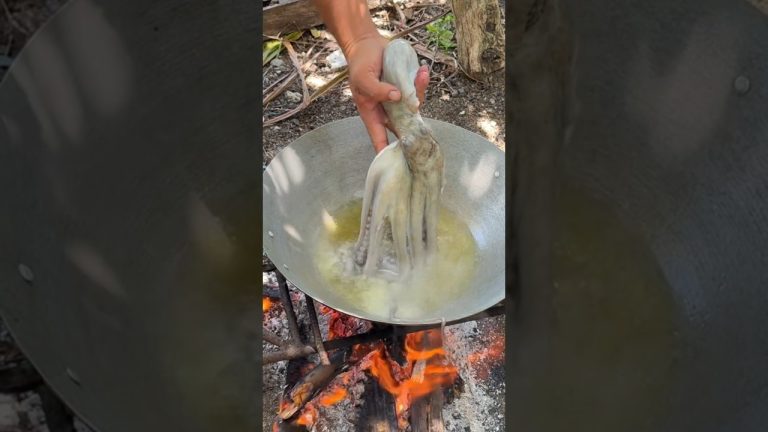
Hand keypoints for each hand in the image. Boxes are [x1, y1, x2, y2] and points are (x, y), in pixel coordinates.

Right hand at [345, 35, 429, 152]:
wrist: (367, 45)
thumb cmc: (360, 65)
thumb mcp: (363, 78)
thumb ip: (377, 89)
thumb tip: (397, 96)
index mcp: (373, 114)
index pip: (379, 138)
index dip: (387, 151)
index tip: (398, 163)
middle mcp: (388, 111)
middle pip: (403, 124)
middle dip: (414, 120)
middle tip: (422, 115)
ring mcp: (399, 100)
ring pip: (414, 107)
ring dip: (420, 92)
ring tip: (421, 75)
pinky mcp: (407, 88)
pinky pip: (418, 90)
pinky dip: (422, 81)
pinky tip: (423, 71)